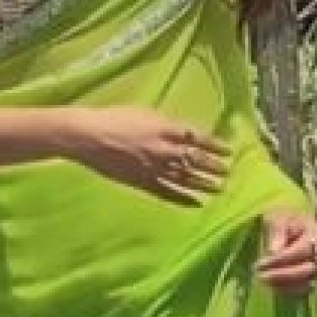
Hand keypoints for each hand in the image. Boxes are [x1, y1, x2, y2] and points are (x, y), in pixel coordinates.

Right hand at [64, 106, 229, 205]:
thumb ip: (166, 123)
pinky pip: (166, 193)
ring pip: (185, 179)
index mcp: (164, 128)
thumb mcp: (144, 112)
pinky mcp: (142, 183)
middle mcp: (163, 150)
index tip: (229, 151)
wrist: (87, 136)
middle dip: (214, 167)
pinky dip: (182, 199)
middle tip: (228, 172)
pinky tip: (196, 204)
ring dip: (204, 184)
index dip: (215, 145)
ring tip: (219, 189)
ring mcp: (153, 169)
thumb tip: (184, 132)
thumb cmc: (113, 118)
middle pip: (195, 161)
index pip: (198, 139)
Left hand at [255, 210, 316, 295]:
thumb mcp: (277, 219)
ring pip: (306, 283)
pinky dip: (288, 290)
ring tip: (264, 283)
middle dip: (281, 275)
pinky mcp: (314, 279)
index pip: (300, 251)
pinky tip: (272, 287)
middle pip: (306, 270)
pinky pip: (304, 290)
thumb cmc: (285, 220)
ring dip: (284, 286)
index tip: (260, 265)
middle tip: (260, 277)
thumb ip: (276, 233)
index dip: (280, 260)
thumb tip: (274, 252)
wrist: (293, 226)